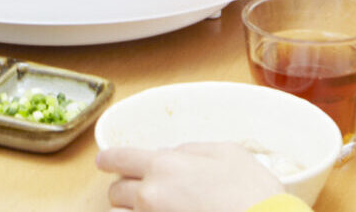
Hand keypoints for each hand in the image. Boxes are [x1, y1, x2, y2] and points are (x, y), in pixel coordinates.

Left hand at [98, 143, 281, 211]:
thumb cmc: (252, 192)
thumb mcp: (226, 152)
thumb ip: (192, 150)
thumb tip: (174, 155)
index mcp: (163, 166)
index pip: (120, 159)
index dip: (109, 159)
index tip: (104, 162)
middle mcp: (151, 196)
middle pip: (117, 193)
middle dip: (124, 190)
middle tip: (140, 191)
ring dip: (132, 211)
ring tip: (153, 208)